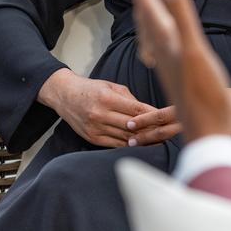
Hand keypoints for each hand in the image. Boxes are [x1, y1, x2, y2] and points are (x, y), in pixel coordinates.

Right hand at [37, 68, 156, 147]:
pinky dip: (128, 144)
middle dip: (150, 129)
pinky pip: (115, 144)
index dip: (152, 116)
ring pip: (125, 137)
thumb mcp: (110, 86)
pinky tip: (138, 143)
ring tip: (155, 139)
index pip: (136, 110)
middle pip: (132, 126)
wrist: (64, 95)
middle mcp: (100, 114)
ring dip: (141, 139)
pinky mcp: (92, 138)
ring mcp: (95, 128)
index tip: (165, 118)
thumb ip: (130, 99)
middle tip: (165, 131)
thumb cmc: (90, 89)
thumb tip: (149, 112)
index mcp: (106, 98)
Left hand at [129, 0, 230, 141]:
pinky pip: (157, 44)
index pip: (148, 4)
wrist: (208, 131)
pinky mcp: (173, 72)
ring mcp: (166, 62)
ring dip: (146, 8)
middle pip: (145, 14)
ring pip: (149, 30)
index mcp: (165, 41)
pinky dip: (156, 29)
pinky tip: (160, 35)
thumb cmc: (206, 95)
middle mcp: (161, 50)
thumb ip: (181, 17)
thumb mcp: (195, 51)